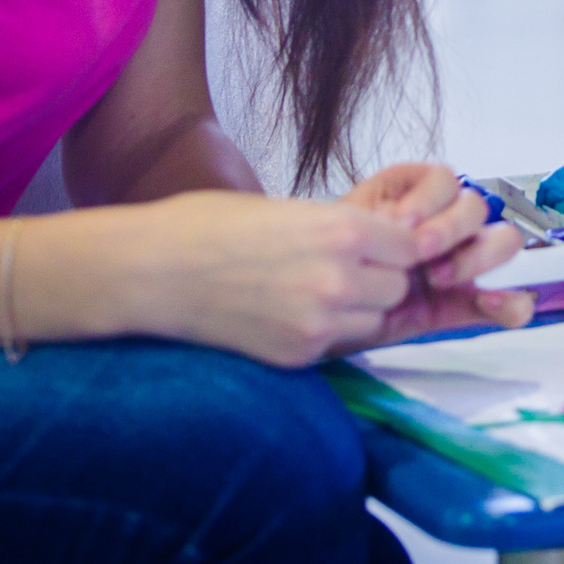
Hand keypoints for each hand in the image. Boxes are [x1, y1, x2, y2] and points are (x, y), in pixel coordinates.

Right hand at [126, 181, 525, 367]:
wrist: (153, 270)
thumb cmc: (213, 225)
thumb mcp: (289, 208)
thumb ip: (341, 228)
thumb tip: (382, 241)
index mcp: (342, 230)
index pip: (410, 245)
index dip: (395, 245)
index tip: (376, 244)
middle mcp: (340, 278)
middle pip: (398, 286)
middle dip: (380, 277)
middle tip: (343, 268)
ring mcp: (319, 322)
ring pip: (374, 319)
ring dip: (359, 308)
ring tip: (314, 291)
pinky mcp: (297, 355)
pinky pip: (338, 344)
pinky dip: (327, 331)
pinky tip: (289, 312)